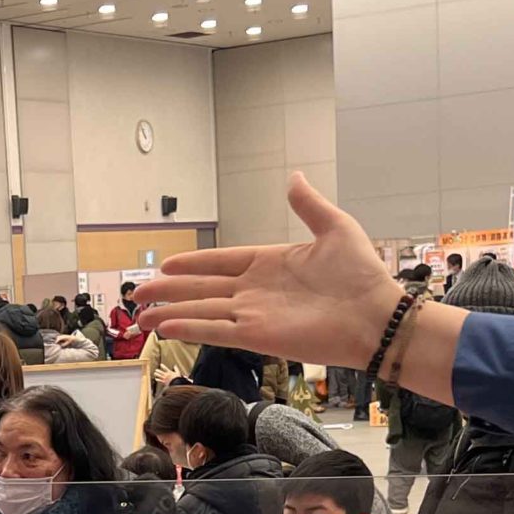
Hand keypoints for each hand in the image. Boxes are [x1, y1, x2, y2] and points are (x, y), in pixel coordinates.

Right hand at [136, 173, 405, 370]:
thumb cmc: (360, 274)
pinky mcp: (257, 336)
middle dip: (168, 292)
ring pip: (201, 311)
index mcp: (268, 263)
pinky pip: (216, 331)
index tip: (167, 265)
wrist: (375, 314)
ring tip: (140, 316)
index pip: (220, 263)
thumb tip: (295, 177)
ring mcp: (253, 314)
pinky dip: (190, 328)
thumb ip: (308, 205)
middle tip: (138, 293)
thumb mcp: (335, 228)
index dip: (193, 264)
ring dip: (169, 313)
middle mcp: (255, 291)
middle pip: (201, 289)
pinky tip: (166, 327)